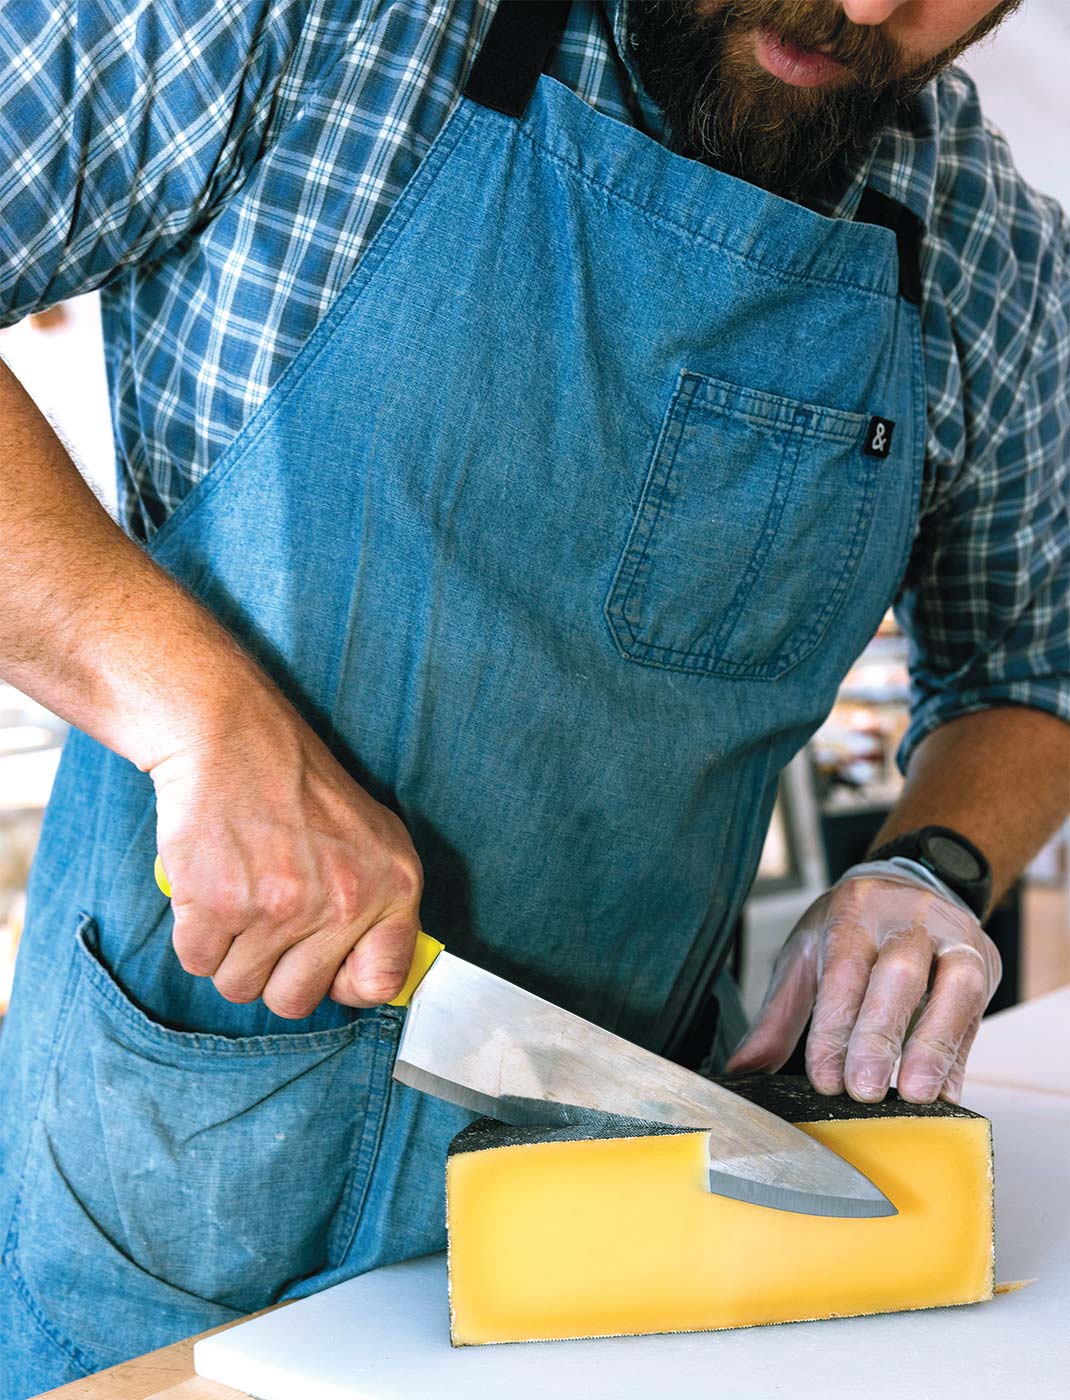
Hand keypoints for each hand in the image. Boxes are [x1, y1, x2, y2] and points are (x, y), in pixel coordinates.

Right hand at [149, 684, 421, 1018]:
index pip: (382, 984)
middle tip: (266, 920)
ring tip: (239, 894)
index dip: (343, 984)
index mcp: (393, 885)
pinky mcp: (219, 904)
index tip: (323, 963)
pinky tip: (210, 886)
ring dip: (229, 952)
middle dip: (272, 972)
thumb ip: (382, 908)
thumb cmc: (299, 787)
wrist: (233, 737)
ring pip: (240, 987)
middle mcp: (344, 901)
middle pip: (294, 1001)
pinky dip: (195, 933)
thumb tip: (371, 981)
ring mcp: (281, 906)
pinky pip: (197, 963)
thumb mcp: (374, 837)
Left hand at [725, 861, 1000, 1103]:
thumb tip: (742, 1070)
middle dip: (880, 1035)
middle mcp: (908, 919)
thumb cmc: (849, 928)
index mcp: (855, 911)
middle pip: (899, 972)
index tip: (824, 1078)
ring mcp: (955, 937)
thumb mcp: (805, 956)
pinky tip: (944, 1097)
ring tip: (914, 1095)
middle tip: (864, 1090)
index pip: (845, 968)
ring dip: (935, 1046)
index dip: (835, 1025)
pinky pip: (978, 1013)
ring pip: (956, 986)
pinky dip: (959, 1058)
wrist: (910, 884)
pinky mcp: (987, 962)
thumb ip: (778, 1016)